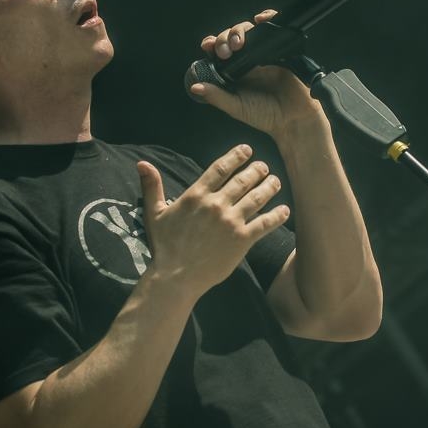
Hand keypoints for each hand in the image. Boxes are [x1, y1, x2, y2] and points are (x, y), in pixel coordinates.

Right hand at [137, 144, 289, 294]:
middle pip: (243, 180)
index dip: (236, 156)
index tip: (247, 150)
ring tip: (276, 181)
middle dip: (257, 170)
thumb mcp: (155, 213)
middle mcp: (215, 205)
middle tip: (264, 166)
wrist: (175, 277)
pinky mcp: (241, 240)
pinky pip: (264, 223)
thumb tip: (142, 163)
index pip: (221, 168)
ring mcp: (230, 222)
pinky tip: (285, 210)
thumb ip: (152, 186)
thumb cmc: (164, 246)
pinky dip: (277, 216)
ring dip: (270, 187)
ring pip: (257, 197)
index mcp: (196, 195)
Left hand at [191, 9, 326, 139]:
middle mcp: (249, 60)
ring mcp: (265, 53)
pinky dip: (268, 17)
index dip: (213, 44)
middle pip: (232, 36)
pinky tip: (260, 20)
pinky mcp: (282, 49)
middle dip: (225, 38)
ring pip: (250, 30)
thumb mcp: (237, 107)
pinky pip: (275, 27)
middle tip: (226, 51)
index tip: (208, 46)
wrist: (294, 119)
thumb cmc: (266, 115)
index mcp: (236, 71)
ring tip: (238, 42)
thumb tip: (195, 87)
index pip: (220, 51)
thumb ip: (217, 96)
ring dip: (240, 30)